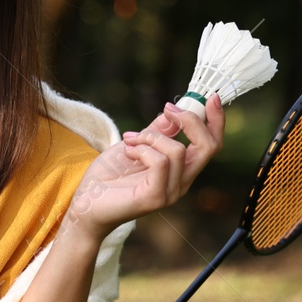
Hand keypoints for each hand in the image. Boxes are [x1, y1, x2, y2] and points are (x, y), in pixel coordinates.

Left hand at [65, 92, 224, 239]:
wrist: (84, 204)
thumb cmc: (107, 177)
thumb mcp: (134, 144)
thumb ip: (156, 131)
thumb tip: (174, 110)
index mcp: (181, 170)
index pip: (212, 145)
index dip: (217, 120)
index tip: (211, 96)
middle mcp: (182, 182)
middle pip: (209, 147)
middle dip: (192, 121)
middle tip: (167, 109)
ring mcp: (171, 192)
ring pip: (178, 150)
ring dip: (151, 137)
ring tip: (130, 140)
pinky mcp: (156, 197)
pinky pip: (160, 162)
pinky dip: (142, 150)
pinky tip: (127, 151)